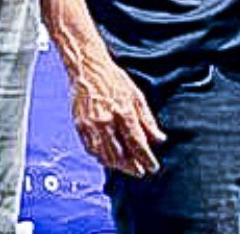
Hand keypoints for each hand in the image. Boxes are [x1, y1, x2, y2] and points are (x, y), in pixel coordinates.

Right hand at [69, 55, 163, 176]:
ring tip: (125, 167)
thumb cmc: (113, 79)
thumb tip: (159, 139)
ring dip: (116, 165)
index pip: (137, 143)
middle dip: (131, 167)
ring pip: (104, 155)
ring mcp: (90, 124)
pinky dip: (100, 157)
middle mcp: (106, 120)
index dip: (146, 159)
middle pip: (119, 154)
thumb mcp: (136, 96)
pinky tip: (108, 158)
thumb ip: (148, 120)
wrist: (87, 67)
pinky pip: (90, 148)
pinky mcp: (80, 125)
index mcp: (123, 112)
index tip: (153, 167)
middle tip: (140, 172)